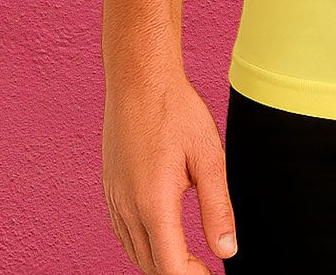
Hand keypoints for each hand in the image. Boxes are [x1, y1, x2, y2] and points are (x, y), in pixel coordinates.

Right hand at [102, 68, 237, 271]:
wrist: (139, 79)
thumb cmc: (176, 111)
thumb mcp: (208, 157)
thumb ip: (218, 208)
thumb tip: (226, 250)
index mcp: (154, 203)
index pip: (170, 266)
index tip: (211, 274)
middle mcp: (127, 207)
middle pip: (150, 264)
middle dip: (177, 272)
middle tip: (205, 267)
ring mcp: (114, 199)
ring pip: (134, 251)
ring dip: (159, 261)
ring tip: (188, 256)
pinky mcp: (109, 189)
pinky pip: (123, 232)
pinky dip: (142, 244)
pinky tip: (160, 233)